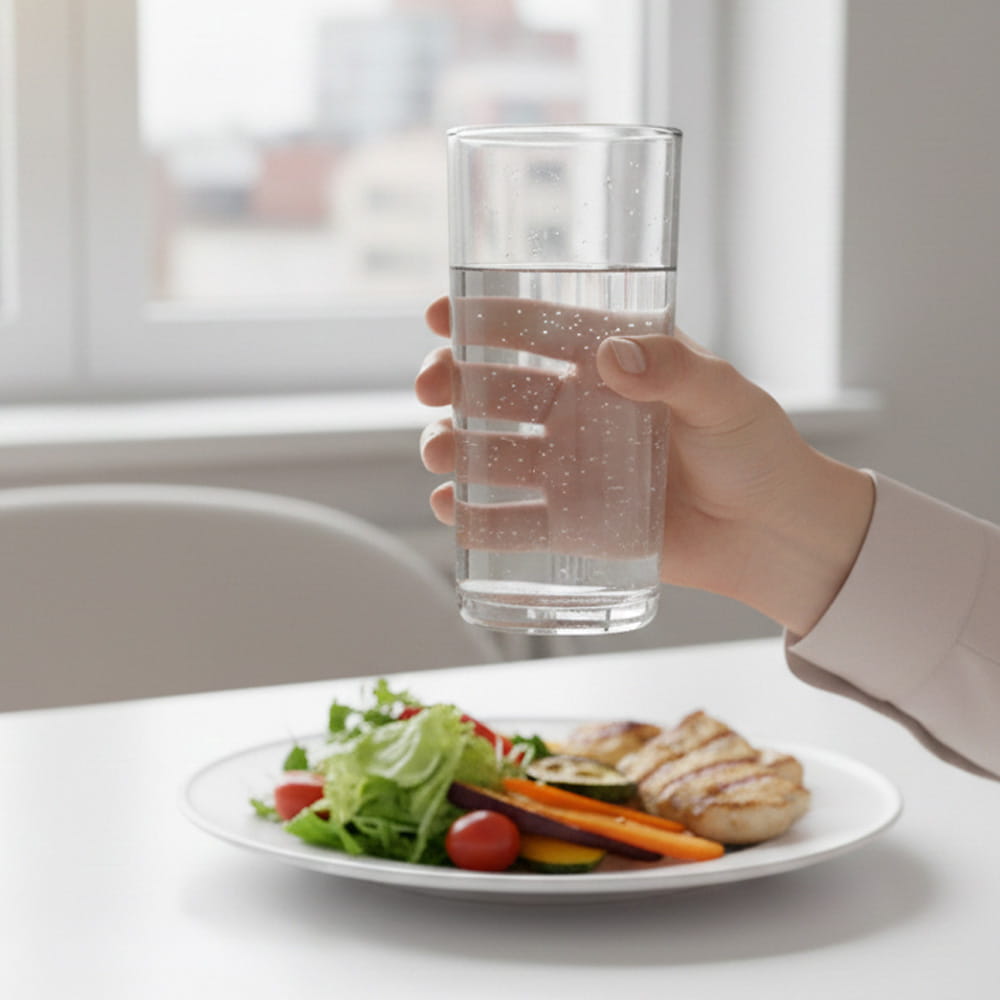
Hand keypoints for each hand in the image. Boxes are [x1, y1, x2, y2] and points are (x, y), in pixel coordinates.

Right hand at [416, 296, 873, 634]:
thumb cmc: (757, 451)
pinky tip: (453, 512)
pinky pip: (512, 519)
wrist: (772, 533)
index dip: (483, 317)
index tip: (439, 315)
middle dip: (452, 382)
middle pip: (496, 389)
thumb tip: (612, 356)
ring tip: (441, 454)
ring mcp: (570, 468)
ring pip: (492, 451)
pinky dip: (475, 517)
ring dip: (453, 448)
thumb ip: (674, 371)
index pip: (536, 330)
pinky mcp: (573, 522)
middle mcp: (579, 411)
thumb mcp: (724, 397)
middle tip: (433, 388)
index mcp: (610, 364)